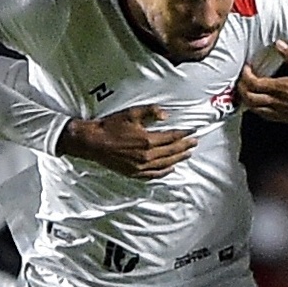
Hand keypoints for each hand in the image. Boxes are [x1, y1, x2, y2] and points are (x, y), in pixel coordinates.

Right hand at [56, 106, 195, 179]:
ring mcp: (140, 166)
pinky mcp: (133, 172)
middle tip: (195, 142)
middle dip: (185, 146)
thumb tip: (166, 115)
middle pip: (171, 151)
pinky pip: (154, 174)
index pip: (171, 137)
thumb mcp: (131, 113)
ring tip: (187, 154)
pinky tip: (170, 168)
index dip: (183, 134)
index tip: (192, 132)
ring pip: (165, 164)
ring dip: (178, 159)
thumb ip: (150, 112)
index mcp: (147, 140)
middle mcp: (146, 156)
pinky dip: (164, 172)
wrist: (92, 142)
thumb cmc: (110, 126)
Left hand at [233, 44, 287, 132]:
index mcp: (283, 87)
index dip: (246, 76)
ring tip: (247, 89)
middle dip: (241, 87)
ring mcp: (280, 112)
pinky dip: (256, 108)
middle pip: (249, 98)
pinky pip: (264, 115)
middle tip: (242, 78)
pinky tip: (258, 102)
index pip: (254, 84)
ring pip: (254, 109)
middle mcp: (278, 101)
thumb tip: (279, 44)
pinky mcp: (285, 119)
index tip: (247, 67)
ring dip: (246, 99)